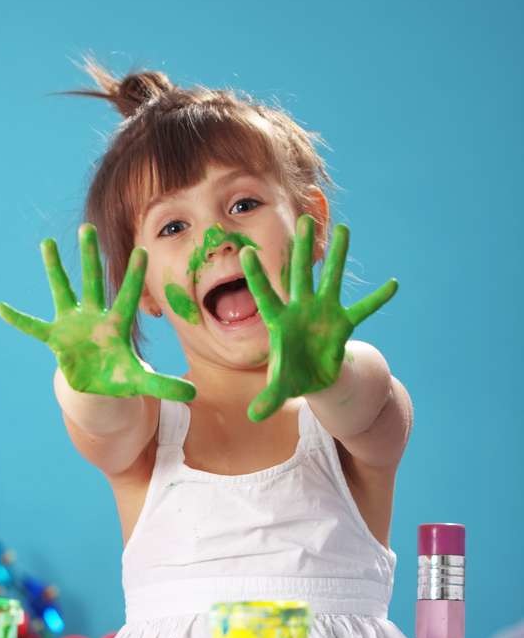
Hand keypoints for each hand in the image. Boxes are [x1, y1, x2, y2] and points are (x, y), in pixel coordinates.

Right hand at [0, 224, 194, 401]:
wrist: (98, 384)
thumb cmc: (120, 376)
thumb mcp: (141, 383)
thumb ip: (164, 386)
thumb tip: (193, 397)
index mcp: (117, 325)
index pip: (127, 296)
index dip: (133, 276)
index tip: (142, 250)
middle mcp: (94, 317)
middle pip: (93, 282)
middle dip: (90, 258)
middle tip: (88, 227)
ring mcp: (73, 324)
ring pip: (63, 291)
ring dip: (54, 269)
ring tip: (47, 243)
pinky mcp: (56, 338)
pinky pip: (33, 327)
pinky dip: (18, 319)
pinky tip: (0, 307)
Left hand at [240, 216, 397, 422]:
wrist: (312, 380)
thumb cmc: (290, 377)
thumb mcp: (279, 388)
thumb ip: (268, 398)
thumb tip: (254, 416)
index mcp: (280, 322)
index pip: (265, 295)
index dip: (257, 276)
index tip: (246, 252)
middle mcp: (301, 310)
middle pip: (299, 276)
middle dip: (301, 250)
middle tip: (302, 220)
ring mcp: (323, 313)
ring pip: (331, 279)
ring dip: (337, 256)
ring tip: (344, 229)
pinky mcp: (343, 324)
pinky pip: (364, 309)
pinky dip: (377, 299)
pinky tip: (393, 284)